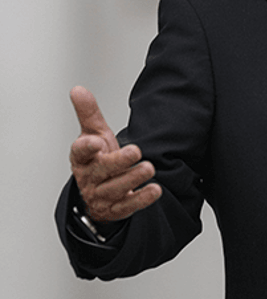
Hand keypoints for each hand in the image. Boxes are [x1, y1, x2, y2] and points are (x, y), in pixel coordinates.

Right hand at [69, 86, 161, 222]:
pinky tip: (155, 190)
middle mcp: (90, 177)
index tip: (96, 141)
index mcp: (83, 158)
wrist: (101, 189)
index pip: (80, 152)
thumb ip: (89, 113)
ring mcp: (102, 195)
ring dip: (132, 179)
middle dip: (118, 162)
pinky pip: (127, 207)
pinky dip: (141, 199)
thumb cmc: (99, 158)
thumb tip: (78, 89)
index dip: (86, 147)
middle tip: (136, 151)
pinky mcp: (115, 209)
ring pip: (115, 189)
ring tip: (148, 168)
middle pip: (101, 170)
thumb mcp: (94, 133)